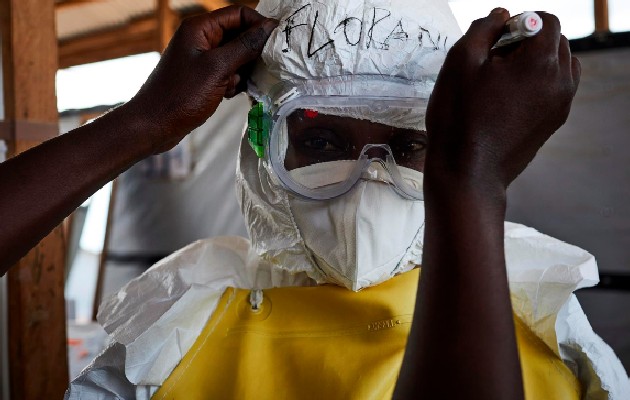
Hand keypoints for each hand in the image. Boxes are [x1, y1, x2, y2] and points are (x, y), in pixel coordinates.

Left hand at [126, 6, 277, 153]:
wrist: (153, 125)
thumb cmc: (181, 96)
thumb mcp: (218, 69)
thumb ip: (245, 46)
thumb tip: (269, 28)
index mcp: (199, 28)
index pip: (239, 14)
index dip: (259, 25)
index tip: (277, 44)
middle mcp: (200, 39)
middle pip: (239, 35)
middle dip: (251, 53)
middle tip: (257, 70)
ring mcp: (201, 59)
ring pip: (236, 57)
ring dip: (242, 72)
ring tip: (233, 86)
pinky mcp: (203, 77)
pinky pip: (228, 73)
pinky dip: (233, 83)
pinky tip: (227, 95)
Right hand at [425, 9, 580, 188]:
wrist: (468, 172)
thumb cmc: (460, 117)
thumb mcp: (460, 61)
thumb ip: (483, 28)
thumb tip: (500, 16)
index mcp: (541, 62)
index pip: (546, 21)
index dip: (518, 23)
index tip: (494, 42)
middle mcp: (561, 81)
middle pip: (556, 42)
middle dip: (528, 42)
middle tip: (494, 62)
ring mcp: (560, 104)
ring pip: (558, 66)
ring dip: (535, 63)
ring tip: (503, 81)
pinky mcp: (553, 123)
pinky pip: (554, 89)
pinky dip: (537, 85)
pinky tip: (507, 100)